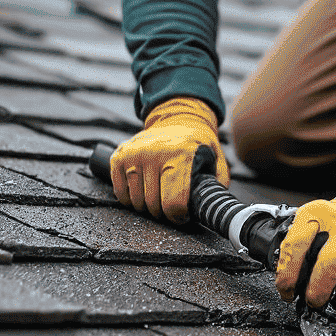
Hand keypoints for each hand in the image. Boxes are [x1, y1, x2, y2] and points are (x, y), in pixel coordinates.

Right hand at [110, 96, 228, 221]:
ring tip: (156, 200)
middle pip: (153, 203)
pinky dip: (127, 198)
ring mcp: (136, 153)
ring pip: (135, 199)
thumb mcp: (216, 160)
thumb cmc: (197, 145)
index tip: (181, 216)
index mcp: (182, 155)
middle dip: (162, 212)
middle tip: (169, 207)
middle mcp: (156, 152)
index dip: (178, 216)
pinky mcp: (120, 154)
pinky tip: (138, 195)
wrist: (178, 119)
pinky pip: (119, 189)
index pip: (173, 201)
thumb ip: (215, 184)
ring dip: (145, 207)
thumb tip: (209, 208)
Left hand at [275, 182, 335, 307]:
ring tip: (323, 300)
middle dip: (311, 288)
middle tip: (308, 300)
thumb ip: (300, 244)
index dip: (287, 273)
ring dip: (327, 290)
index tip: (286, 289)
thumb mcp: (316, 221)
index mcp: (316, 213)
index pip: (295, 244)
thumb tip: (287, 279)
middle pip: (321, 260)